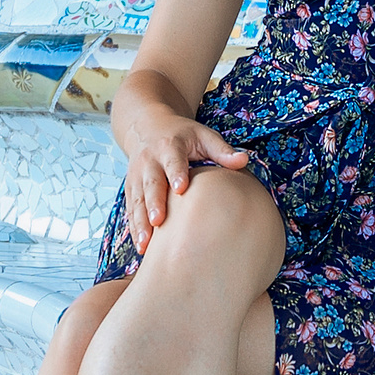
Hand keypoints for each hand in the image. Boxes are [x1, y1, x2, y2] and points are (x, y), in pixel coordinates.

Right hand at [121, 108, 248, 254]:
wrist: (147, 127)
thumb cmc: (183, 135)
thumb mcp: (203, 136)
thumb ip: (221, 150)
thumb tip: (244, 161)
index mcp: (169, 147)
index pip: (173, 161)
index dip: (176, 174)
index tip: (181, 189)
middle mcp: (149, 161)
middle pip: (151, 184)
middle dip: (153, 203)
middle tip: (158, 222)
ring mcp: (137, 176)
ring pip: (137, 200)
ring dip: (139, 222)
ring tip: (145, 245)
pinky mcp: (131, 188)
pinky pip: (131, 208)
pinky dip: (134, 226)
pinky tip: (141, 246)